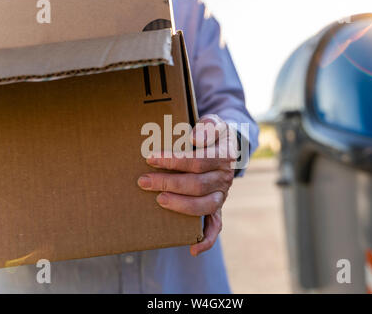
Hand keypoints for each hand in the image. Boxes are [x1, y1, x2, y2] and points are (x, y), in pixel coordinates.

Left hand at [138, 115, 237, 256]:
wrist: (227, 145)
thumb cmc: (213, 134)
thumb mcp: (214, 122)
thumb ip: (208, 126)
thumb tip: (195, 138)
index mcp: (224, 156)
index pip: (198, 161)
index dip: (174, 161)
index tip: (151, 158)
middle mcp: (225, 178)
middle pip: (197, 184)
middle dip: (168, 182)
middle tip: (144, 181)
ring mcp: (222, 195)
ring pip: (205, 205)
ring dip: (181, 205)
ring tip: (159, 200)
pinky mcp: (217, 207)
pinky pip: (216, 227)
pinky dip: (207, 240)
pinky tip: (192, 249)